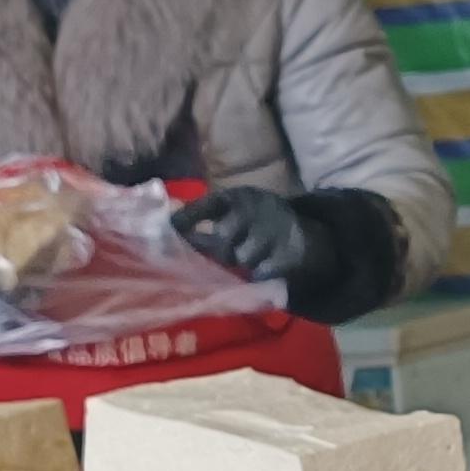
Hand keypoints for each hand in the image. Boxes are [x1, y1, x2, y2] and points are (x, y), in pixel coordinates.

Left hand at [172, 185, 333, 285]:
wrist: (301, 233)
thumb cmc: (253, 224)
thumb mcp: (232, 212)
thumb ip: (202, 219)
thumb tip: (169, 227)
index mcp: (238, 196)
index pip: (209, 204)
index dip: (190, 216)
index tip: (171, 227)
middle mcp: (256, 207)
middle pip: (224, 238)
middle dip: (223, 251)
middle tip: (230, 253)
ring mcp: (276, 228)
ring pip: (244, 258)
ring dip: (245, 264)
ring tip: (254, 256)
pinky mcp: (291, 250)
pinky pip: (263, 272)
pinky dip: (262, 273)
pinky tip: (268, 264)